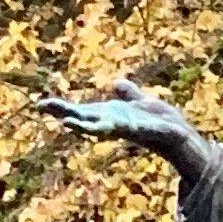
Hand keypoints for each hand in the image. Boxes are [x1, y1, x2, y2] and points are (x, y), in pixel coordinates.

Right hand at [38, 75, 209, 170]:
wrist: (181, 137)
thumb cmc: (160, 123)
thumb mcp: (141, 102)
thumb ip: (128, 94)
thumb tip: (116, 84)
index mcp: (110, 117)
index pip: (81, 111)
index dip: (61, 108)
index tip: (40, 105)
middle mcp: (114, 125)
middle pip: (84, 118)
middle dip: (63, 113)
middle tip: (42, 107)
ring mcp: (126, 129)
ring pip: (100, 128)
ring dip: (83, 126)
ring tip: (66, 121)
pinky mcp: (142, 130)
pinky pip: (126, 128)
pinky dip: (113, 126)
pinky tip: (104, 123)